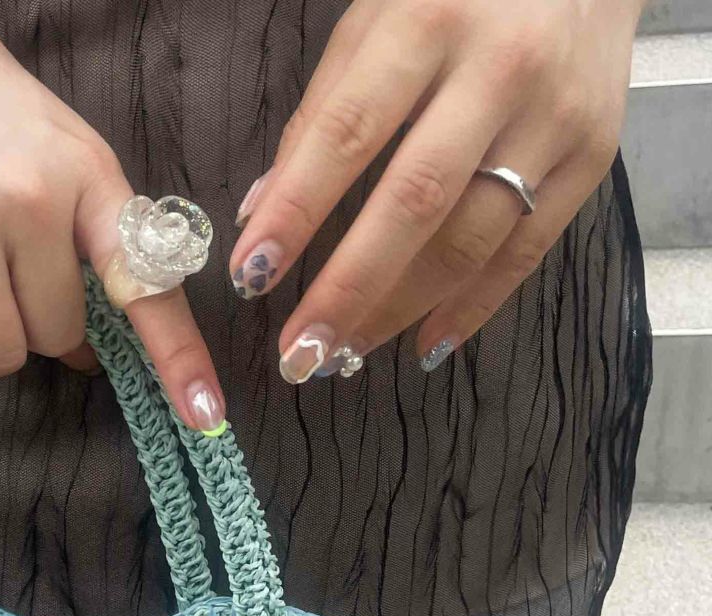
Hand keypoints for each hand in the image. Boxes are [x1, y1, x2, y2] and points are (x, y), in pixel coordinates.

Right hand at [0, 0, 223, 429]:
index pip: (145, 283)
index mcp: (89, 178)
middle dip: (40, 333)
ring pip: (4, 351)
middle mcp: (34, 200)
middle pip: (57, 334)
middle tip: (11, 293)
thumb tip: (86, 354)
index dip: (178, 357)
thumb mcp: (64, 154)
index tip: (203, 413)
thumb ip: (90, 243)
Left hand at [227, 0, 642, 380]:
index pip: (346, 132)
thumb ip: (321, 112)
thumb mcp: (378, 19)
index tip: (250, 277)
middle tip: (299, 355)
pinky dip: (471, 309)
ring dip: (400, 310)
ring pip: (470, 240)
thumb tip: (260, 212)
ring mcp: (554, 117)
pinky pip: (525, 253)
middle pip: (414, 201)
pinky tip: (423, 344)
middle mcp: (499, 69)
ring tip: (346, 353)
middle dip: (349, 289)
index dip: (295, 212)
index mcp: (428, 20)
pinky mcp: (593, 157)